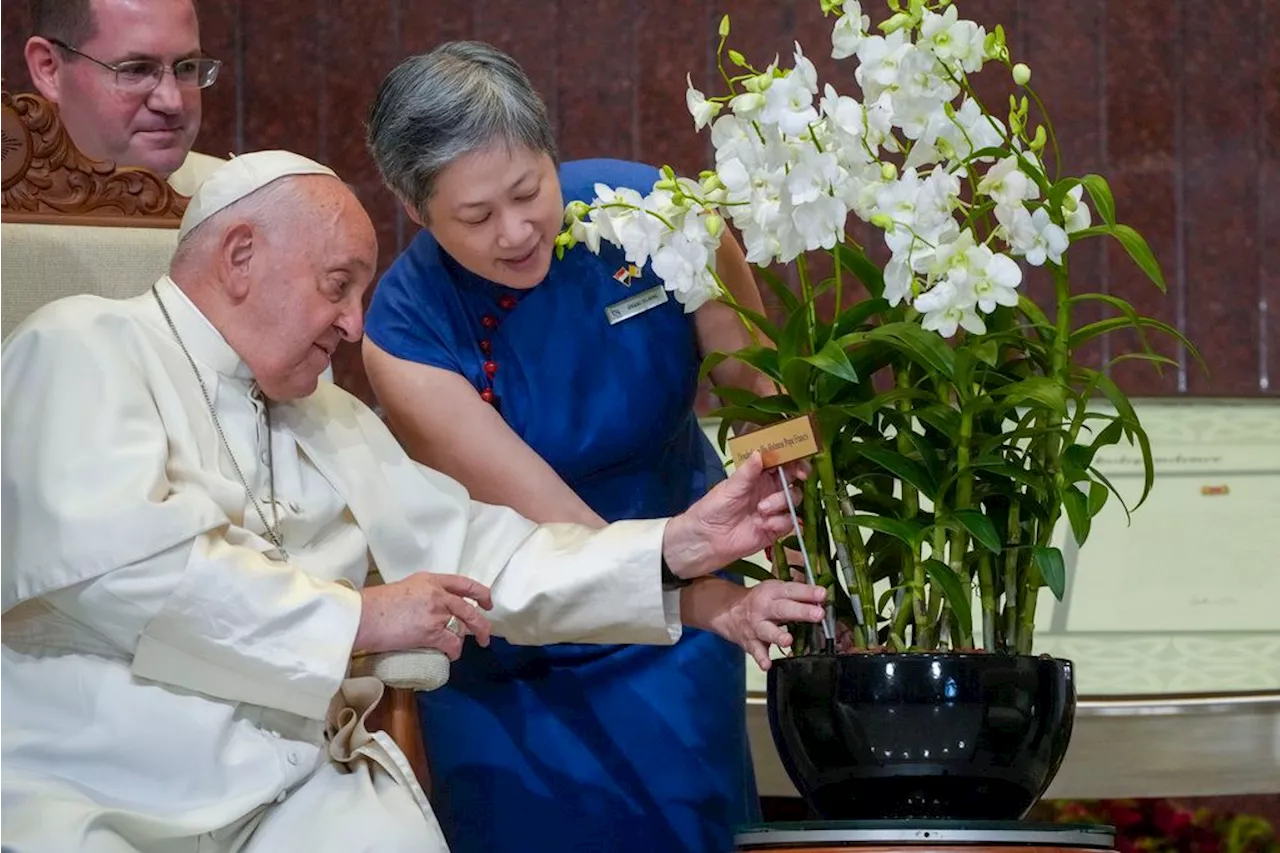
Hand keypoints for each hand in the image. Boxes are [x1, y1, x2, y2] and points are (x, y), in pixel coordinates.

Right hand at [355, 573, 493, 659]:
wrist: (363, 616)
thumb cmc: (376, 604)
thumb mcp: (405, 588)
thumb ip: (424, 594)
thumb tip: (433, 608)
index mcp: (431, 580)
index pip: (464, 583)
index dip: (480, 593)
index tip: (486, 602)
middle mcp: (438, 594)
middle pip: (470, 607)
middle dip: (481, 623)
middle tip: (485, 634)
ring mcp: (436, 613)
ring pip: (463, 627)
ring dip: (466, 639)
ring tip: (464, 647)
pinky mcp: (431, 632)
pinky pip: (452, 643)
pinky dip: (454, 651)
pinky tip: (451, 655)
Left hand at [661, 452, 803, 580]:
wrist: (707, 540)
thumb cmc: (713, 509)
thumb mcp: (730, 487)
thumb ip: (747, 472)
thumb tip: (759, 453)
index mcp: (758, 476)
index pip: (781, 462)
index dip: (793, 458)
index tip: (798, 460)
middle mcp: (769, 490)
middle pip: (793, 479)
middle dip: (798, 476)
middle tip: (799, 476)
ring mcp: (774, 510)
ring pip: (794, 499)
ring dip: (782, 502)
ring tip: (762, 510)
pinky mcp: (776, 529)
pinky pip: (790, 522)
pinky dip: (780, 522)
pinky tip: (764, 525)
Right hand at [708, 579, 828, 670]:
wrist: (729, 612)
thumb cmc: (759, 601)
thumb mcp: (776, 591)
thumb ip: (798, 595)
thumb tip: (822, 598)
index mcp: (772, 592)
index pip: (792, 590)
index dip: (808, 592)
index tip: (822, 594)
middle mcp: (764, 608)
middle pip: (783, 609)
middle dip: (801, 611)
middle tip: (818, 614)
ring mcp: (756, 626)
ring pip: (767, 631)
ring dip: (778, 636)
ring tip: (787, 640)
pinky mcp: (751, 642)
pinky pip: (756, 651)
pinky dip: (761, 658)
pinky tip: (767, 664)